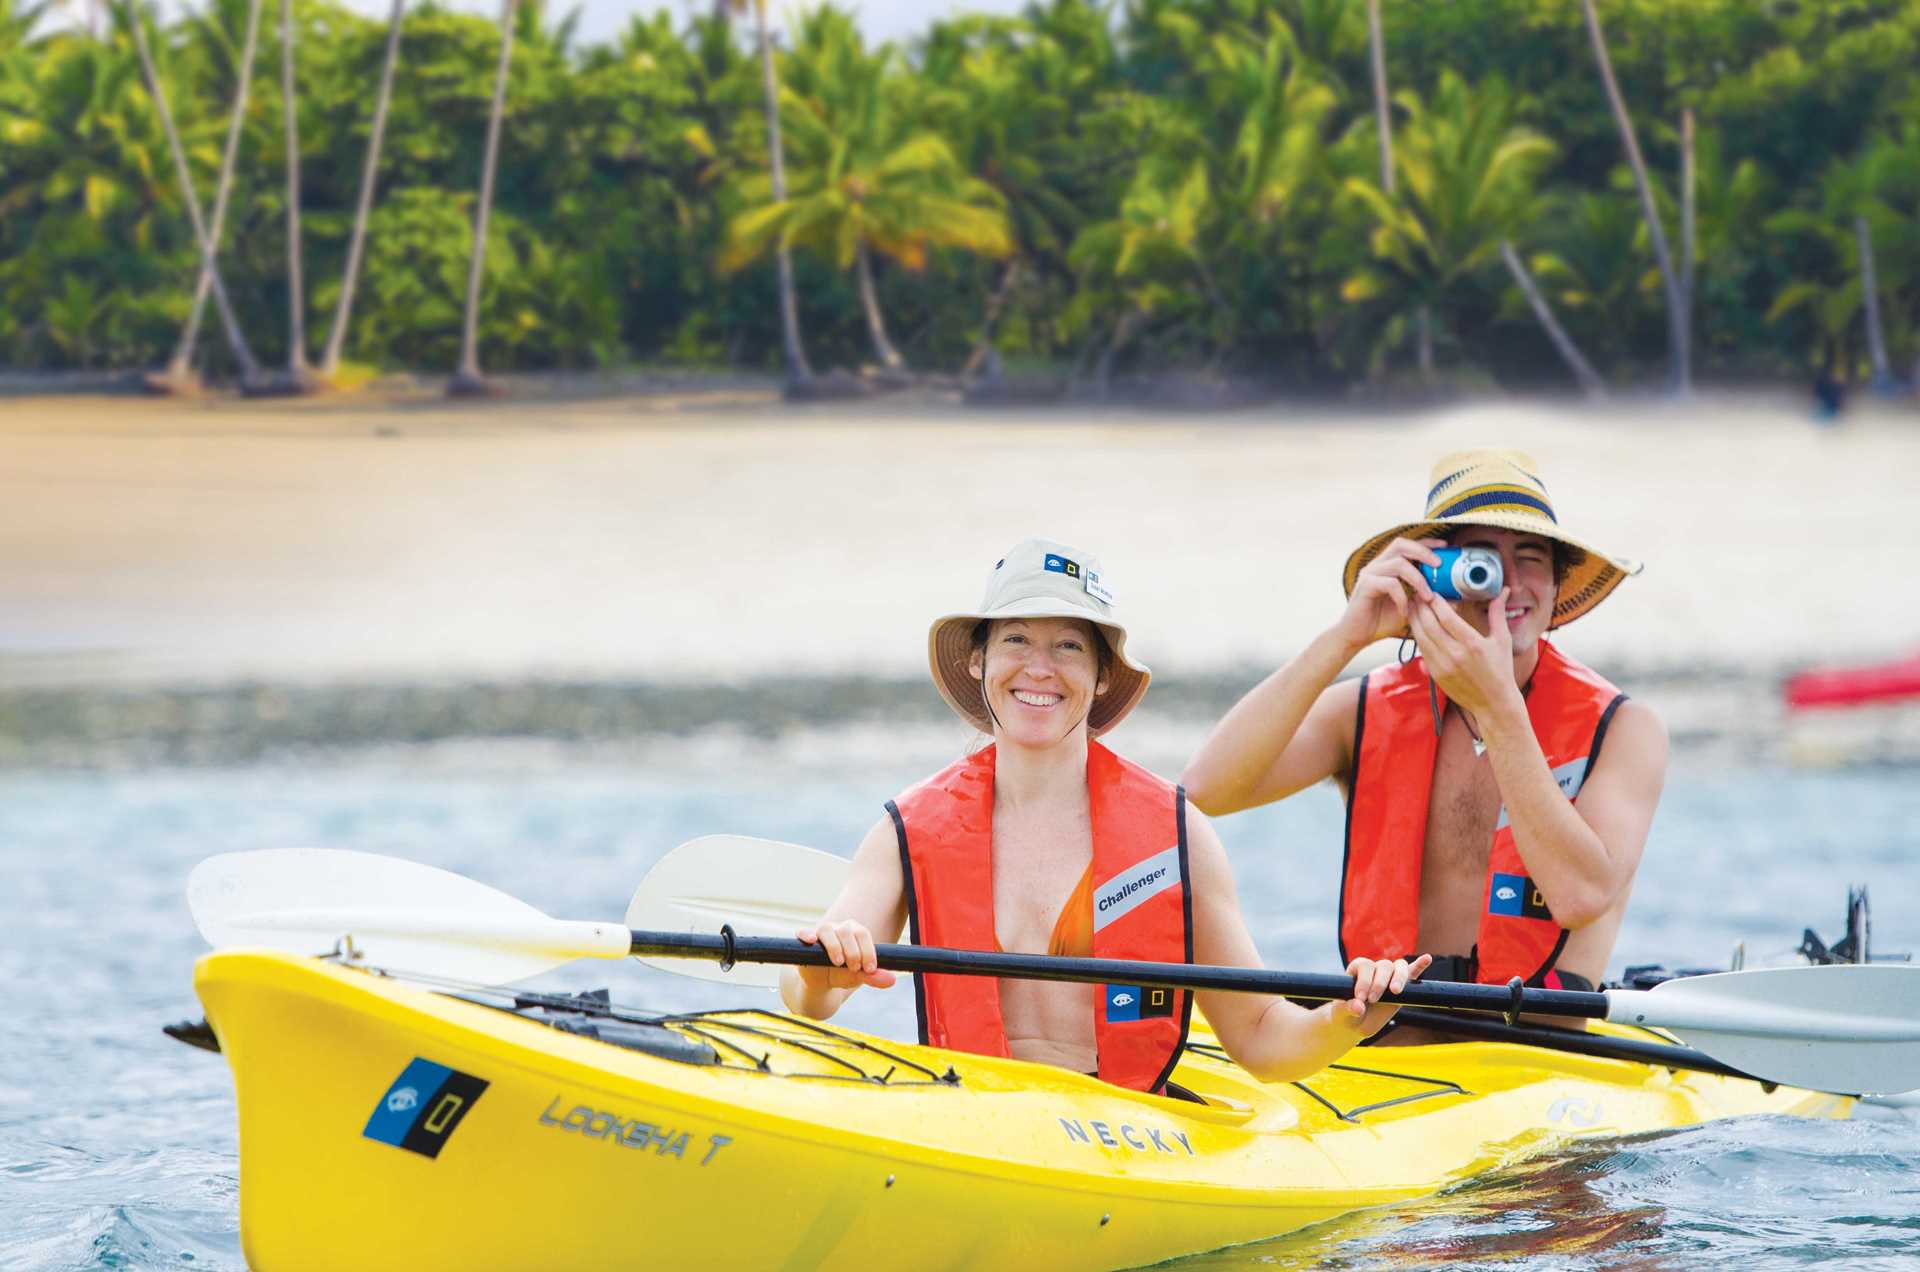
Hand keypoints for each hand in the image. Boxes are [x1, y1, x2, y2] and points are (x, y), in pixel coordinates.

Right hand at [795, 919, 897, 991]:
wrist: (822, 983)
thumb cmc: (843, 974)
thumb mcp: (858, 976)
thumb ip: (874, 977)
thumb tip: (892, 980)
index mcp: (854, 932)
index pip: (863, 934)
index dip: (868, 950)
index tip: (870, 969)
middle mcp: (838, 928)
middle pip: (846, 931)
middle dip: (853, 951)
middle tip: (854, 968)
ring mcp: (820, 932)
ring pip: (827, 930)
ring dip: (834, 946)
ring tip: (838, 962)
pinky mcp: (805, 941)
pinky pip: (803, 932)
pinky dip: (807, 934)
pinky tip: (812, 940)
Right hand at [1334, 538, 1444, 651]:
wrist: (1357, 637)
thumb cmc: (1382, 621)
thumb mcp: (1411, 608)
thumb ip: (1426, 599)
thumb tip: (1453, 598)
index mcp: (1386, 566)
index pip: (1407, 545)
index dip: (1426, 543)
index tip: (1445, 548)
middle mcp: (1377, 565)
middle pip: (1401, 544)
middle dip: (1423, 552)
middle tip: (1439, 565)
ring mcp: (1369, 574)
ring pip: (1398, 564)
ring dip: (1418, 580)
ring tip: (1427, 597)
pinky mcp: (1365, 586)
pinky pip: (1390, 584)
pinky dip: (1402, 598)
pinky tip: (1404, 611)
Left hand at [1339, 953, 1433, 1036]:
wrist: (1355, 1024)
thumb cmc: (1346, 1014)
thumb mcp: (1342, 1013)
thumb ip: (1348, 1008)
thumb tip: (1358, 1007)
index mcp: (1358, 970)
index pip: (1365, 965)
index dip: (1364, 980)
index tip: (1360, 998)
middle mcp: (1375, 970)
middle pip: (1383, 965)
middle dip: (1379, 982)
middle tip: (1373, 1000)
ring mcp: (1389, 977)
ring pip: (1398, 967)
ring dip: (1399, 977)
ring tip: (1396, 991)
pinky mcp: (1402, 988)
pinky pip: (1412, 973)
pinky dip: (1419, 966)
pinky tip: (1427, 958)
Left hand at [1408, 586, 1518, 719]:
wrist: (1493, 703)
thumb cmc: (1501, 670)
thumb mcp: (1503, 641)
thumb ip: (1498, 614)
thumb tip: (1504, 591)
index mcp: (1472, 644)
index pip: (1446, 617)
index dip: (1435, 602)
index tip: (1431, 591)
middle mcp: (1455, 655)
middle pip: (1429, 624)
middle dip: (1420, 607)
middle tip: (1416, 594)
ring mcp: (1443, 666)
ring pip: (1421, 637)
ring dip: (1414, 619)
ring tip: (1412, 606)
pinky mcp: (1435, 674)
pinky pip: (1422, 650)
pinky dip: (1418, 635)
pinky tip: (1416, 625)